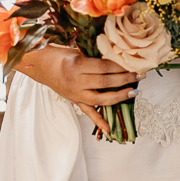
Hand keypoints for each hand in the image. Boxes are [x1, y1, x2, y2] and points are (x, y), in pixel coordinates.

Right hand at [19, 45, 137, 133]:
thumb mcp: (76, 50)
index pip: (104, 67)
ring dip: (119, 96)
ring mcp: (76, 93)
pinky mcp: (75, 101)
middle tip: (139, 76)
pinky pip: (88, 112)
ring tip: (133, 92)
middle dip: (124, 79)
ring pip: (100, 98)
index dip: (120, 66)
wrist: (40, 66)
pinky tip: (110, 130)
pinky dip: (99, 122)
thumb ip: (93, 55)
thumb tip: (117, 54)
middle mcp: (77, 81)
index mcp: (78, 65)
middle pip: (105, 82)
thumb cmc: (59, 55)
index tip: (133, 64)